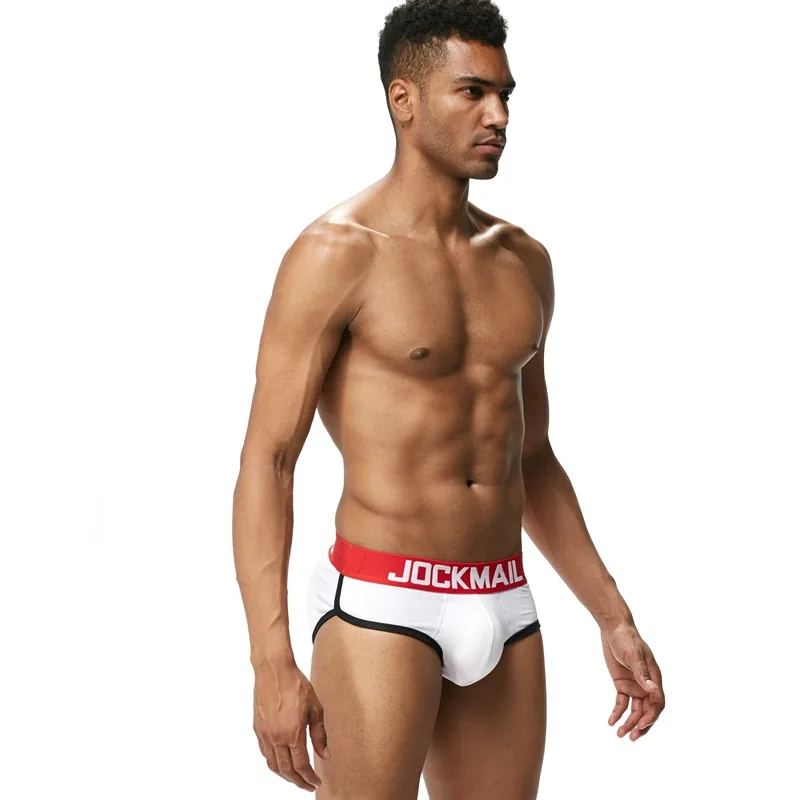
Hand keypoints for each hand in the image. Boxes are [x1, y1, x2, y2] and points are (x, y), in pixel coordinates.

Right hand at [253, 663, 329, 791]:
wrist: (274, 669)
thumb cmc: (296, 685)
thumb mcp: (315, 708)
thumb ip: (319, 735)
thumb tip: (325, 755)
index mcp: (292, 733)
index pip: (301, 766)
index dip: (309, 778)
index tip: (316, 782)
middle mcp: (276, 737)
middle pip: (286, 771)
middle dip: (298, 782)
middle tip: (307, 785)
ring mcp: (265, 734)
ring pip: (273, 765)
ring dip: (284, 775)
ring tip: (295, 777)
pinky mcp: (258, 728)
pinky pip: (265, 753)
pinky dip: (274, 762)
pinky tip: (281, 760)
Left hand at [600, 622, 664, 740]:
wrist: (614, 630)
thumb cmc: (627, 639)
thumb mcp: (634, 655)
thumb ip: (642, 673)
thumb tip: (653, 690)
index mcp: (654, 678)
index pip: (657, 703)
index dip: (651, 715)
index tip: (641, 724)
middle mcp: (646, 685)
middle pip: (648, 711)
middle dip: (641, 725)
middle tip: (632, 737)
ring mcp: (635, 686)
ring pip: (635, 710)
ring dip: (629, 723)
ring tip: (620, 734)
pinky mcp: (622, 685)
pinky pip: (622, 703)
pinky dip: (617, 713)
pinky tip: (611, 722)